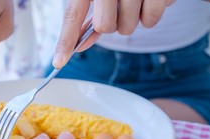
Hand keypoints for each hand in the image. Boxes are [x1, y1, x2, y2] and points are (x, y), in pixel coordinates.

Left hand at [53, 0, 175, 68]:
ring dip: (131, 20)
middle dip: (111, 25)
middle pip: (105, 26)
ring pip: (127, 28)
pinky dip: (150, 16)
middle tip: (118, 8)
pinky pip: (150, 20)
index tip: (58, 62)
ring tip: (136, 0)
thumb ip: (90, 17)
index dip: (66, 40)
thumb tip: (80, 44)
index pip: (73, 14)